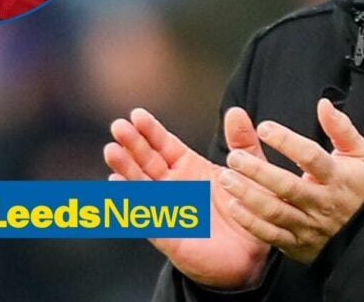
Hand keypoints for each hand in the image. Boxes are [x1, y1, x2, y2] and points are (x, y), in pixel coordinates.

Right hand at [103, 107, 271, 288]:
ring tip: (112, 150)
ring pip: (141, 185)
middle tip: (119, 127)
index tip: (137, 114)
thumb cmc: (246, 208)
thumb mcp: (248, 169)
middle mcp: (173, 185)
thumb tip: (235, 111)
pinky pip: (145, 216)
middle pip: (147, 161)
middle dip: (132, 144)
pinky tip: (118, 186)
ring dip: (126, 168)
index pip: (164, 145)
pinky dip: (131, 201)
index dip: (150, 130)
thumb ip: (242, 142)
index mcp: (189, 167)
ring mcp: (166, 208)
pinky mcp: (167, 233)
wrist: (251, 254)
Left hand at [219, 98, 363, 263]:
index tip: (263, 128)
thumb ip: (341, 128)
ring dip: (248, 195)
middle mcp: (322, 202)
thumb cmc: (355, 186)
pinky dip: (250, 222)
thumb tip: (324, 104)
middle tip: (233, 157)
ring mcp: (309, 225)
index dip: (287, 142)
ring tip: (226, 178)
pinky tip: (233, 206)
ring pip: (276, 211)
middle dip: (258, 170)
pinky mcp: (297, 243)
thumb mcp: (358, 153)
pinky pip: (270, 234)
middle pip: (288, 186)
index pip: (311, 157)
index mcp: (338, 177)